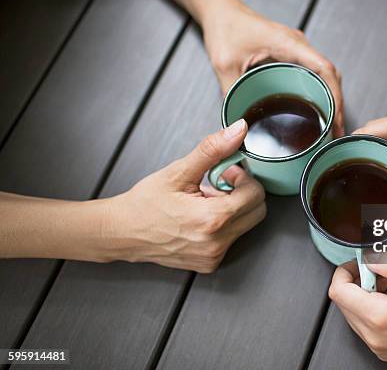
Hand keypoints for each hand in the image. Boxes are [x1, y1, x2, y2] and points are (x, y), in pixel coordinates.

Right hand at [107, 119, 265, 272]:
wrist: (122, 232)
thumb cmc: (145, 203)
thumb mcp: (179, 171)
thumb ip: (213, 149)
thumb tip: (238, 131)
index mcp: (212, 220)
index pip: (256, 194)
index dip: (243, 178)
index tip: (224, 173)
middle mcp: (217, 243)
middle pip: (257, 211)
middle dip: (242, 193)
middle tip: (216, 185)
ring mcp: (213, 256)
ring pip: (246, 225)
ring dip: (232, 208)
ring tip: (204, 201)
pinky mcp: (209, 263)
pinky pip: (232, 238)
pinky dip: (223, 225)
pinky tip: (200, 218)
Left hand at [203, 1, 344, 135]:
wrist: (221, 11)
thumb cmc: (225, 27)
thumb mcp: (225, 65)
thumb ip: (232, 94)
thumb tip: (238, 124)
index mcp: (288, 44)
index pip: (324, 69)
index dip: (335, 95)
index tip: (336, 117)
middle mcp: (298, 45)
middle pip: (330, 74)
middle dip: (336, 102)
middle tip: (336, 129)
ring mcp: (297, 49)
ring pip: (324, 74)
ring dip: (330, 97)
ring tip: (330, 124)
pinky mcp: (291, 54)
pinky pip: (313, 73)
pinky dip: (319, 90)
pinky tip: (316, 108)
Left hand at [328, 254, 386, 368]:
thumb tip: (369, 257)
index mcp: (380, 319)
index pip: (339, 292)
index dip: (346, 271)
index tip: (361, 262)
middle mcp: (374, 337)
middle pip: (343, 302)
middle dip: (358, 281)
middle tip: (383, 273)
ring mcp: (377, 346)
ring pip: (353, 312)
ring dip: (365, 294)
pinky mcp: (382, 349)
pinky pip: (364, 324)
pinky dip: (373, 308)